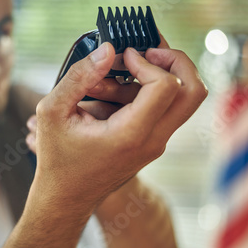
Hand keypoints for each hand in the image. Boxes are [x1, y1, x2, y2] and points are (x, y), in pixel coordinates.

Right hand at [28, 38, 206, 205]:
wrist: (67, 199)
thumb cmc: (57, 159)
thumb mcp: (53, 112)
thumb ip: (79, 76)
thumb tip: (108, 49)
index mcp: (131, 134)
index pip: (167, 86)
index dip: (148, 61)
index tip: (123, 55)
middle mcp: (153, 141)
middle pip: (194, 91)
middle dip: (176, 61)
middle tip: (148, 50)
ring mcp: (156, 144)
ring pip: (181, 98)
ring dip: (151, 78)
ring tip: (107, 80)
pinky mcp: (151, 142)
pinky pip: (162, 109)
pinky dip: (142, 92)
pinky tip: (108, 95)